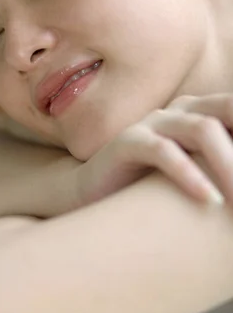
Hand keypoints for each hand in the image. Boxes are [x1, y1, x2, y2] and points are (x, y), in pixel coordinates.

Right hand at [75, 93, 232, 208]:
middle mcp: (180, 111)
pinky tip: (208, 201)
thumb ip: (222, 167)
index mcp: (200, 113)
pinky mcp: (128, 142)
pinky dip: (189, 175)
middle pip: (229, 111)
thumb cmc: (150, 186)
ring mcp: (153, 123)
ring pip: (203, 130)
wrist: (92, 192)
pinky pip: (163, 152)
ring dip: (230, 166)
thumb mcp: (195, 174)